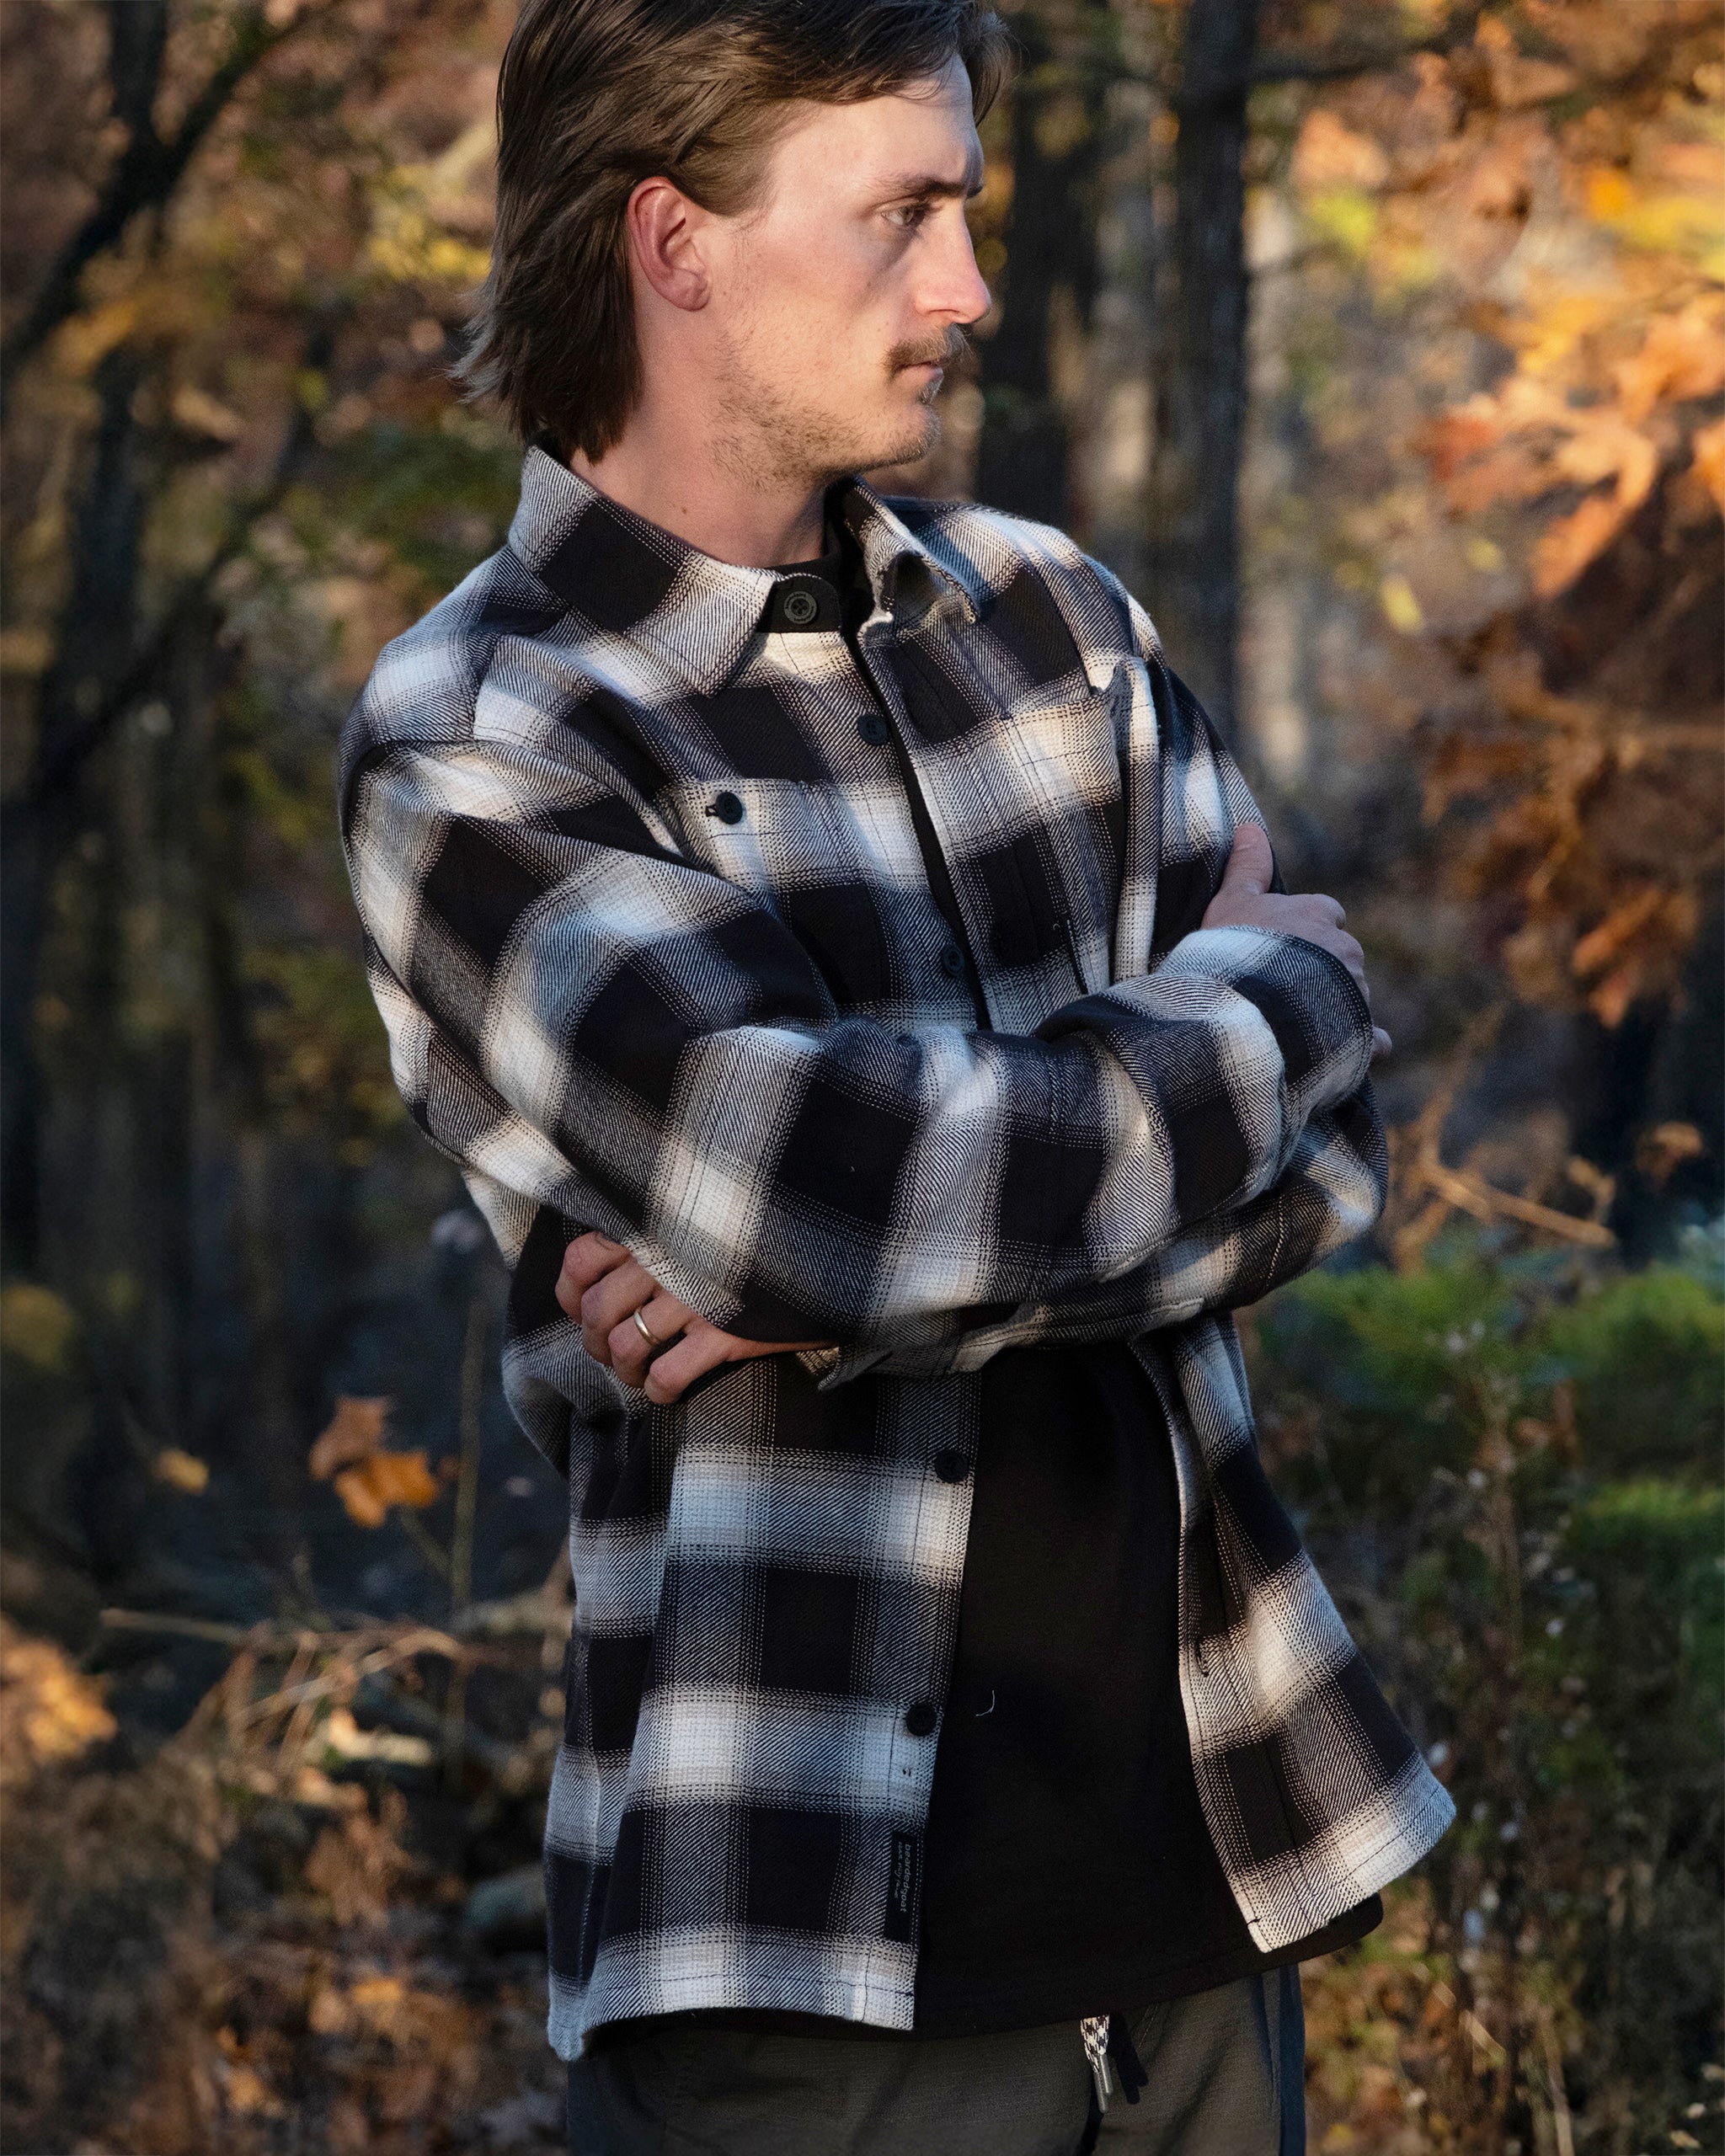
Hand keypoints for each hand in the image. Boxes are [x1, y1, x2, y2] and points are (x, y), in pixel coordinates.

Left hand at [555, 1231, 832, 1404]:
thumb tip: (609, 1276)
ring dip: (625, 1373)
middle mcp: (667, 1258)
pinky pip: (666, 1376)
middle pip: (596, 1313)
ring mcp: (695, 1296)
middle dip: (596, 1343)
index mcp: (656, 1224)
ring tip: (640, 1376)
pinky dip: (658, 1392)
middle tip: (614, 1352)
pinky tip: (667, 1392)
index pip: (581, 1257)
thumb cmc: (763, 1239)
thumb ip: (660, 1235)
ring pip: (624, 1348)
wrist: (837, 1253)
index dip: (571, 1293)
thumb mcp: (703, 1221)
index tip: (584, 1310)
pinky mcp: (726, 1334)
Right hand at [1202, 825, 1391, 1060]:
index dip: (1303, 931)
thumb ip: (1246, 867)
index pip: (1325, 914)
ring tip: (1291, 1023)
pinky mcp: (1358, 1032)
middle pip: (1339, 956)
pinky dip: (1362, 1046)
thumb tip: (1250, 826)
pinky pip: (1369, 1039)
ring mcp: (1355, 991)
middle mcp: (1345, 948)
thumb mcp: (1228, 903)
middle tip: (1279, 988)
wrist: (1243, 1008)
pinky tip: (1347, 1054)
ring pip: (1351, 994)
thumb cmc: (1229, 952)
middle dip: (1319, 969)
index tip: (1278, 947)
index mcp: (1318, 914)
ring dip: (1332, 1006)